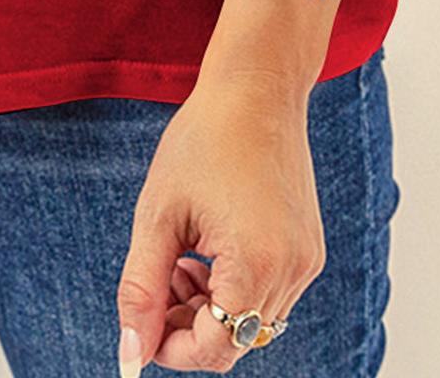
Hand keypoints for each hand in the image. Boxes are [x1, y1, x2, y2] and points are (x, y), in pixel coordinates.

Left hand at [117, 73, 323, 373]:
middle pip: (234, 341)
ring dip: (209, 308)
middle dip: (187, 327)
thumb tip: (131, 353)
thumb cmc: (204, 141)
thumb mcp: (158, 215)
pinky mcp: (308, 250)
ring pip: (251, 323)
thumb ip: (142, 290)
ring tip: (183, 257)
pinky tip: (209, 249)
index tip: (142, 325)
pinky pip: (269, 296)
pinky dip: (235, 289)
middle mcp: (292, 271)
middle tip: (159, 281)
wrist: (256, 88)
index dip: (171, 349)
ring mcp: (306, 262)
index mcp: (256, 263)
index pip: (214, 349)